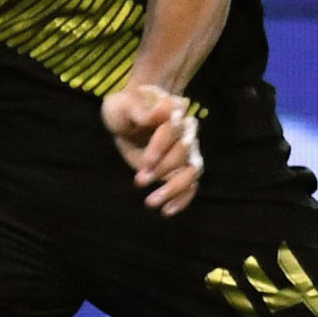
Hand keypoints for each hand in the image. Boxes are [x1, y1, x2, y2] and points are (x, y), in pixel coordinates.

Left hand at [101, 83, 201, 215]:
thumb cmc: (125, 108)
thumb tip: (164, 110)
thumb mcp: (125, 105)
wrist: (129, 118)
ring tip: (151, 202)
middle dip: (162, 168)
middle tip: (138, 181)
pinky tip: (166, 211)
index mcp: (174, 110)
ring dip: (174, 188)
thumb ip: (142, 110)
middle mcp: (186, 130)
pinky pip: (191, 186)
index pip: (172, 129)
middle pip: (183, 151)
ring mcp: (187, 150)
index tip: (144, 162)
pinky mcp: (182, 168)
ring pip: (192, 171)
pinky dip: (182, 200)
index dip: (160, 147)